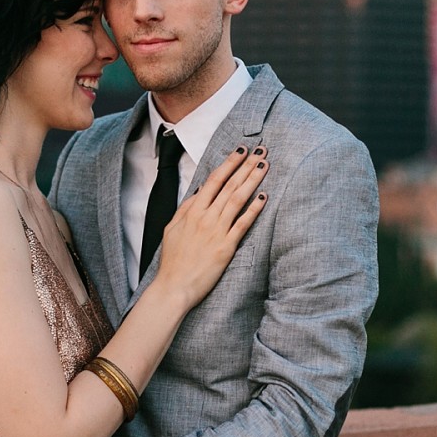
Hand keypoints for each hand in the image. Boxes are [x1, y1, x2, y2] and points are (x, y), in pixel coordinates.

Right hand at [155, 145, 268, 306]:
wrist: (173, 286)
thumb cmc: (172, 261)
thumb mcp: (171, 229)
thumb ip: (186, 209)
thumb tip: (199, 191)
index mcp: (192, 211)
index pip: (213, 180)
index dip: (228, 163)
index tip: (240, 150)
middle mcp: (205, 217)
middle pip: (229, 185)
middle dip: (245, 165)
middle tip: (260, 150)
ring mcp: (216, 231)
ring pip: (237, 199)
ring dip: (252, 180)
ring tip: (264, 165)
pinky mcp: (226, 247)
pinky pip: (243, 224)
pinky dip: (254, 209)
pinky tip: (264, 197)